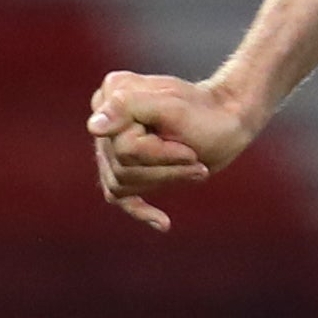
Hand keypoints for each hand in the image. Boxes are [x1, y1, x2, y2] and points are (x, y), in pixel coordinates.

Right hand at [87, 72, 260, 231]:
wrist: (224, 120)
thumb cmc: (202, 112)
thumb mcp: (172, 106)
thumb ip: (129, 107)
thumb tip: (93, 127)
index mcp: (111, 95)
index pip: (122, 146)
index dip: (159, 154)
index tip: (190, 152)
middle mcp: (105, 120)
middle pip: (120, 168)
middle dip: (164, 168)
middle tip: (196, 159)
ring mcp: (111, 145)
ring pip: (120, 184)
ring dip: (163, 179)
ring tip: (195, 169)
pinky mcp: (125, 167)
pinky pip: (118, 196)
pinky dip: (140, 211)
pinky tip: (163, 223)